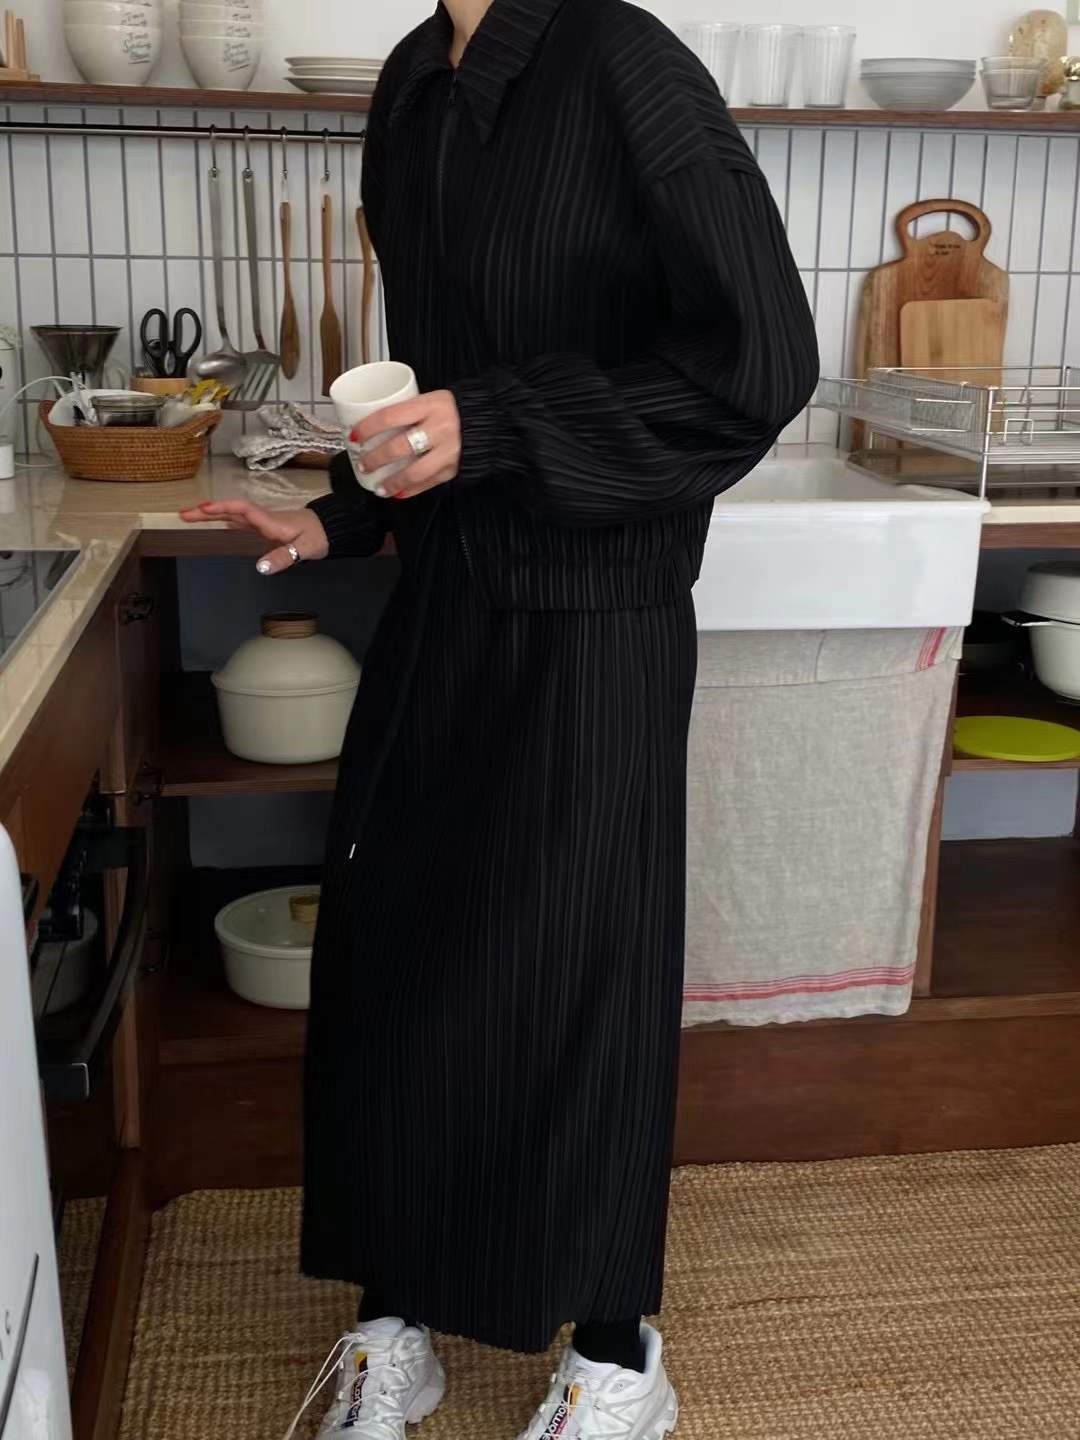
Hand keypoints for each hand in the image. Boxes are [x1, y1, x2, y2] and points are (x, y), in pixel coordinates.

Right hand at [179, 500, 328, 573]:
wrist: (332, 528)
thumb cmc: (320, 536)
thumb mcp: (305, 548)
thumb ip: (284, 557)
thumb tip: (260, 568)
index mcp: (270, 521)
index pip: (242, 510)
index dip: (222, 508)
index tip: (202, 509)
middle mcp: (264, 518)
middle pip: (231, 511)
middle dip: (207, 511)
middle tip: (183, 514)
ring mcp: (265, 521)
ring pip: (234, 515)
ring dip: (214, 514)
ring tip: (191, 516)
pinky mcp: (267, 527)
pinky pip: (242, 521)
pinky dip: (227, 520)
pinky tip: (220, 523)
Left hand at [351, 389, 460, 499]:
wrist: (488, 420)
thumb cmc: (453, 409)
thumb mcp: (431, 400)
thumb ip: (409, 412)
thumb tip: (376, 427)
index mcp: (430, 406)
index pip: (390, 417)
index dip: (368, 428)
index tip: (354, 436)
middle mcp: (440, 429)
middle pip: (399, 447)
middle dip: (376, 459)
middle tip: (364, 463)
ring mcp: (449, 451)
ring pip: (414, 472)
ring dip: (392, 482)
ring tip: (378, 487)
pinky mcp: (454, 468)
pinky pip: (428, 483)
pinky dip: (410, 490)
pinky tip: (398, 493)